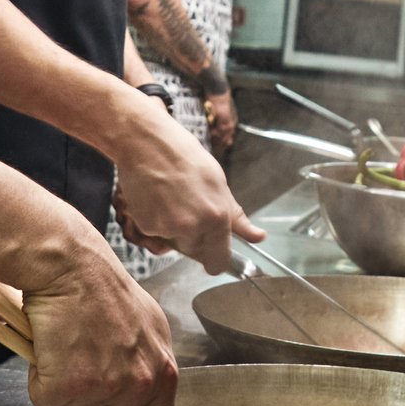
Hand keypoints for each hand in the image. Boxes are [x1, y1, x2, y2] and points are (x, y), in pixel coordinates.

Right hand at [23, 235, 177, 405]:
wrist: (69, 262)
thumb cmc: (99, 289)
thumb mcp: (144, 330)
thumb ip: (144, 370)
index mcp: (165, 372)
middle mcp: (143, 383)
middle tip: (77, 385)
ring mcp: (109, 385)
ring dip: (61, 395)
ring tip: (65, 352)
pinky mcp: (72, 382)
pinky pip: (43, 403)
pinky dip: (38, 379)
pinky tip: (49, 346)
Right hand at [112, 97, 262, 272]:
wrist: (147, 143)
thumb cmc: (184, 157)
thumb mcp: (219, 184)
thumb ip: (237, 217)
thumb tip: (258, 237)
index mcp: (216, 218)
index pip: (218, 263)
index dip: (216, 258)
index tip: (214, 251)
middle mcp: (193, 228)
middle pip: (195, 253)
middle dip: (194, 237)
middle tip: (189, 207)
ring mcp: (167, 229)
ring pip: (174, 243)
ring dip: (174, 230)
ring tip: (171, 198)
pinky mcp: (146, 226)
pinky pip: (156, 234)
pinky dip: (155, 221)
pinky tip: (156, 198)